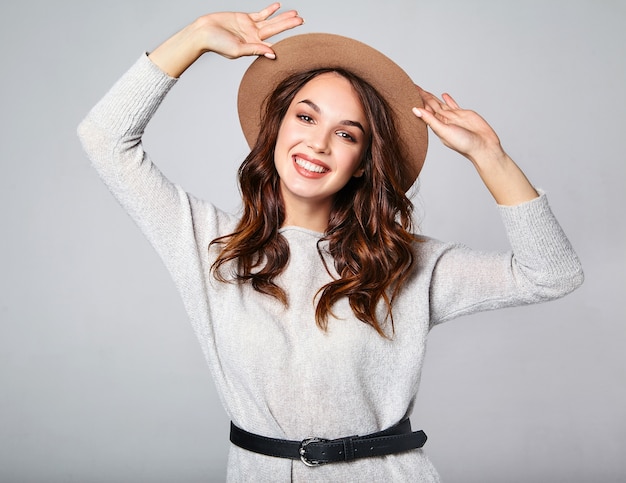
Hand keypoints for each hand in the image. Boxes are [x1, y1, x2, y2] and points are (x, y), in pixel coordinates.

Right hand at [149, 3, 303, 76]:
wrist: (203, 33)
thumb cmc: (217, 45)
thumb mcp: (238, 50)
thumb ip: (255, 50)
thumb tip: (273, 54)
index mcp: (254, 48)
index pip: (274, 47)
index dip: (286, 44)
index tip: (298, 44)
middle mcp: (255, 39)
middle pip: (276, 31)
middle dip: (289, 25)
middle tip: (302, 21)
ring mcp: (251, 28)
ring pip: (271, 21)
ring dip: (283, 18)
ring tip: (296, 14)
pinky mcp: (245, 18)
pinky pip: (261, 14)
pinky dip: (270, 10)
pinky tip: (279, 6)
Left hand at [413, 87, 538, 204]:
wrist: (483, 146)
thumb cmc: (463, 144)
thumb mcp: (444, 131)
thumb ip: (430, 120)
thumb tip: (415, 110)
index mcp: (436, 125)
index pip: (424, 110)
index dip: (417, 101)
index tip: (407, 94)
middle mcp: (444, 120)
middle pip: (430, 105)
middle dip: (422, 96)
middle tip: (412, 87)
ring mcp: (453, 116)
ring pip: (440, 104)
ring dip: (431, 97)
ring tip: (423, 90)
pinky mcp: (463, 114)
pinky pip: (453, 105)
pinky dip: (448, 100)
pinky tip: (443, 95)